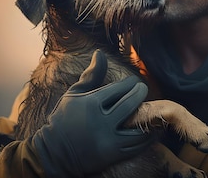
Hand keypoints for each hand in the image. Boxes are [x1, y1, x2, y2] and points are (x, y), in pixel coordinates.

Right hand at [32, 49, 152, 176]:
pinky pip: (137, 145)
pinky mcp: (113, 154)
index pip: (119, 88)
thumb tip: (100, 53)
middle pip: (131, 103)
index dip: (131, 82)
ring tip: (151, 108)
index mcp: (91, 103)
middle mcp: (100, 121)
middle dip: (141, 93)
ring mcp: (108, 140)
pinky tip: (149, 128)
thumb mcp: (74, 95)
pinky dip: (146, 136)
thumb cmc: (64, 119)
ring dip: (148, 115)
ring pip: (138, 125)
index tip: (134, 81)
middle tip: (143, 89)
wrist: (55, 153)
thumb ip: (91, 75)